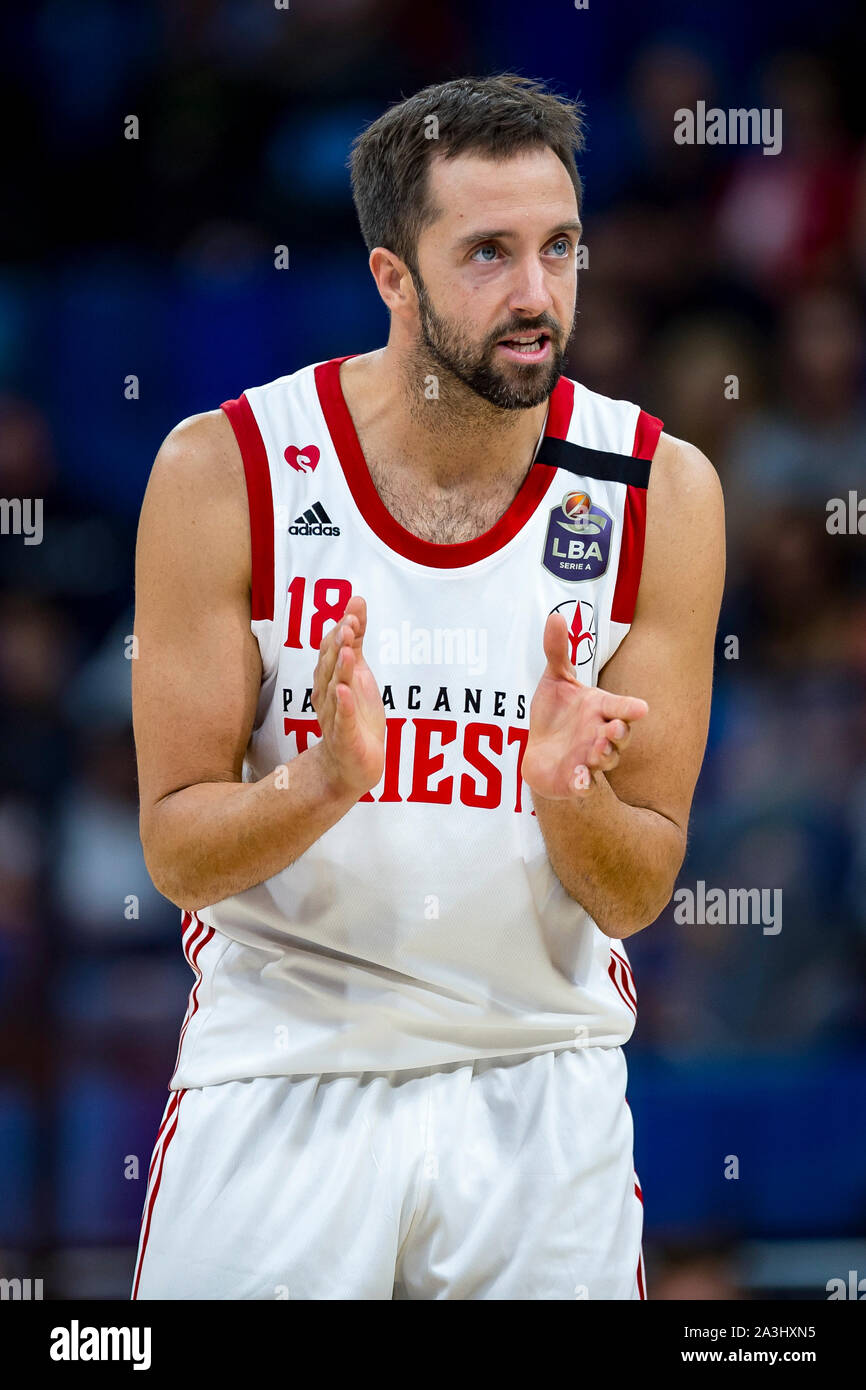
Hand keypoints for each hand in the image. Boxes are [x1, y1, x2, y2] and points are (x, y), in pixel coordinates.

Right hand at [311, 595, 384, 796]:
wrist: (352, 765)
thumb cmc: (355, 714)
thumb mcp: (359, 672)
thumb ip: (357, 638)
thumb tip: (357, 601)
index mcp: (329, 678)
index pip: (331, 650)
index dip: (341, 630)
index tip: (354, 610)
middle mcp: (328, 695)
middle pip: (330, 666)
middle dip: (339, 645)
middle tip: (348, 625)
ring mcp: (335, 717)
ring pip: (336, 690)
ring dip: (341, 670)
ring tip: (349, 649)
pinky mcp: (345, 739)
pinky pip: (343, 721)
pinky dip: (344, 707)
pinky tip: (345, 692)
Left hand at [523, 612, 648, 798]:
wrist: (540, 753)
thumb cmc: (555, 714)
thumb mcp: (555, 680)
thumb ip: (558, 651)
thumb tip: (556, 616)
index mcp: (600, 709)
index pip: (620, 707)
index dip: (630, 708)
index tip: (642, 707)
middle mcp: (600, 734)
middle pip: (620, 735)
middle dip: (620, 733)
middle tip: (614, 729)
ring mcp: (590, 759)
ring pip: (606, 759)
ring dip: (604, 755)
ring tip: (595, 751)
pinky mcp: (576, 780)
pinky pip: (585, 785)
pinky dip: (584, 784)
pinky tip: (579, 780)